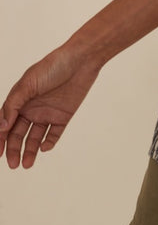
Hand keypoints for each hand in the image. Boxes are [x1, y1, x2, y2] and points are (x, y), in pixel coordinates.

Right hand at [0, 45, 99, 168]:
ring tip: (26, 164)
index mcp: (20, 100)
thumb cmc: (53, 66)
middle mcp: (32, 108)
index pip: (6, 124)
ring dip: (30, 151)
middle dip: (14, 149)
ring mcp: (48, 112)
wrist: (81, 60)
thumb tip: (1, 127)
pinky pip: (54, 133)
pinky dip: (49, 142)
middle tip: (13, 164)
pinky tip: (45, 147)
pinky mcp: (63, 115)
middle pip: (19, 134)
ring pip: (35, 137)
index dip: (1, 139)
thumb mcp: (28, 84)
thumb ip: (13, 105)